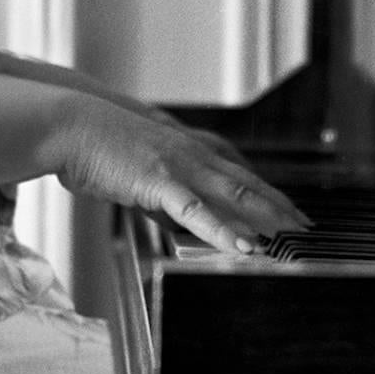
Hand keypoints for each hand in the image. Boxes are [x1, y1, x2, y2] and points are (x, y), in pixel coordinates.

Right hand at [51, 96, 308, 252]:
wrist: (67, 125)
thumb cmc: (92, 145)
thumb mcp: (134, 164)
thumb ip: (157, 185)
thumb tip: (168, 209)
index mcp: (185, 148)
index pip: (237, 169)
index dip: (265, 189)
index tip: (287, 207)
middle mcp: (191, 153)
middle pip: (247, 181)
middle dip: (280, 204)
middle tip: (307, 225)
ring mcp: (179, 166)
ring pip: (234, 194)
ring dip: (266, 217)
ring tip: (292, 238)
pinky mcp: (159, 182)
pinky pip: (199, 212)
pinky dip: (224, 231)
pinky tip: (245, 248)